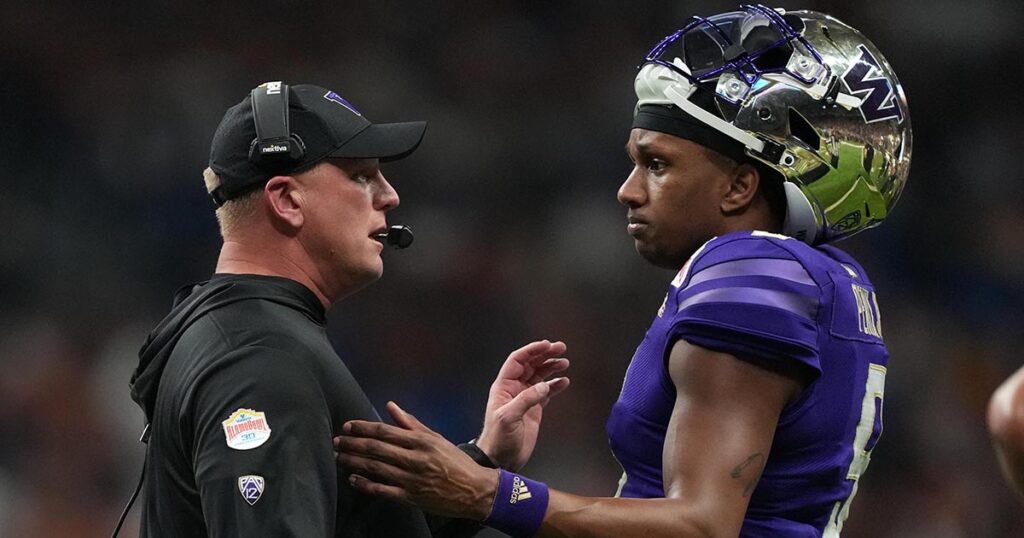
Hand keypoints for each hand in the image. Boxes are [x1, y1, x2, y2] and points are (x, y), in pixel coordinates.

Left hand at [335, 402, 499, 519]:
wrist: (475, 490)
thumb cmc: (456, 462)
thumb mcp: (436, 438)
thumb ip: (411, 423)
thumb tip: (391, 406)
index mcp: (421, 441)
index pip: (385, 431)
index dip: (363, 428)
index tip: (347, 426)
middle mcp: (415, 459)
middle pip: (377, 449)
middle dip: (353, 444)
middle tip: (337, 441)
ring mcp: (412, 479)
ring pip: (377, 468)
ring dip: (355, 462)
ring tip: (340, 457)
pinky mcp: (411, 497)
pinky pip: (383, 490)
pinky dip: (366, 484)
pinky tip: (353, 478)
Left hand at [476, 340, 569, 470]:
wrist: (501, 459)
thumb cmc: (498, 438)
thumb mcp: (508, 417)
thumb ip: (525, 399)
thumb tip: (544, 386)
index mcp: (504, 386)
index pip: (517, 361)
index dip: (531, 351)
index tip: (546, 345)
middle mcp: (514, 388)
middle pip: (531, 365)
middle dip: (545, 355)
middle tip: (561, 348)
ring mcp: (525, 398)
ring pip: (540, 376)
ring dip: (551, 367)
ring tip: (565, 362)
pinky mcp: (534, 409)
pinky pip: (546, 392)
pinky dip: (555, 385)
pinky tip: (564, 381)